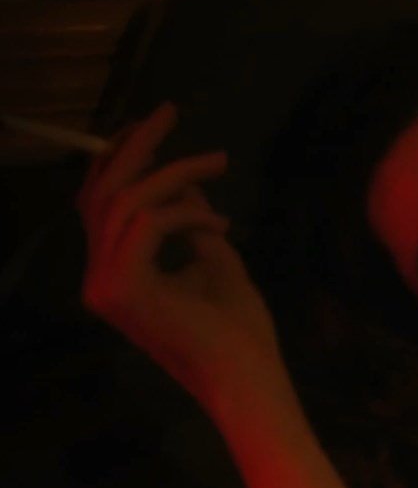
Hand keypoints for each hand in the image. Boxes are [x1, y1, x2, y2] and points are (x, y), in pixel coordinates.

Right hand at [77, 102, 282, 403]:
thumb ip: (193, 223)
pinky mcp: (123, 287)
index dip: (121, 160)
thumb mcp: (217, 262)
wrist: (248, 377)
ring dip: (176, 172)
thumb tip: (185, 184)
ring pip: (127, 201)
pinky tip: (222, 225)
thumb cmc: (240, 332)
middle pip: (102, 192)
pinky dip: (187, 212)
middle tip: (171, 110)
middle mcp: (98, 278)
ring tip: (219, 161)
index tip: (155, 127)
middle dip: (137, 146)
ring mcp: (104, 285)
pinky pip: (149, 222)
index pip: (101, 204)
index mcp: (115, 273)